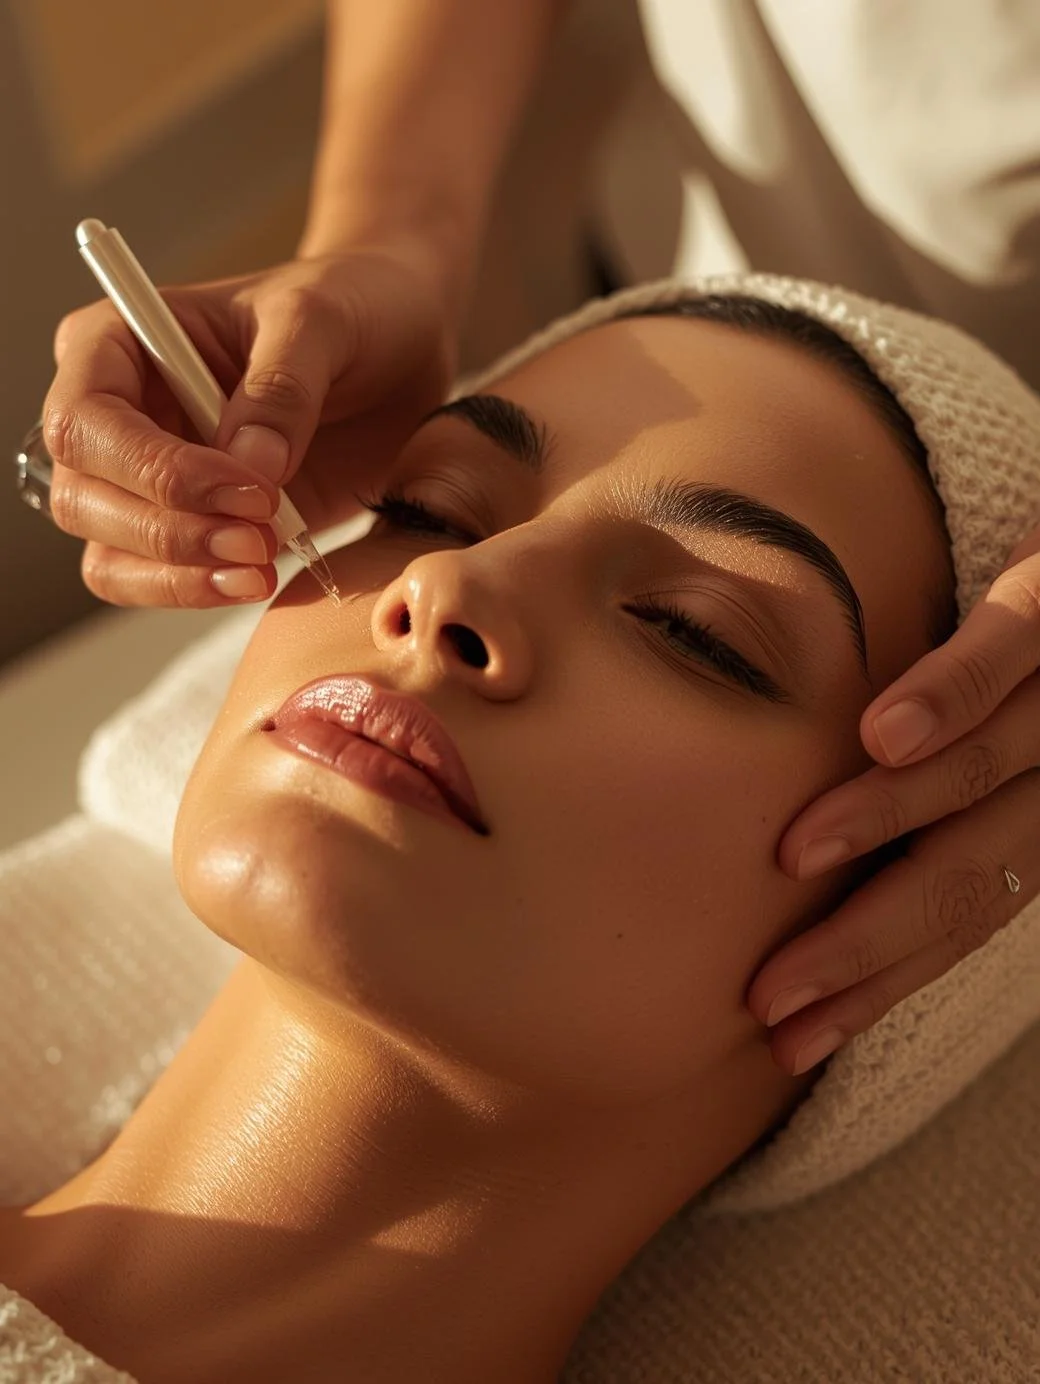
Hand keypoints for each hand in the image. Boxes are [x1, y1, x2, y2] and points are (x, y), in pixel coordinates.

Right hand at [42, 239, 455, 606]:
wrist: (401, 352)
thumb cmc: (350, 311)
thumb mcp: (321, 321)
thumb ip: (282, 387)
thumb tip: (247, 468)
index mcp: (118, 343)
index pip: (86, 420)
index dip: (153, 468)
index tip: (246, 489)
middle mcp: (116, 415)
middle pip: (83, 497)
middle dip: (169, 531)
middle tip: (260, 540)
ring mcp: (147, 480)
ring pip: (109, 554)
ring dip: (179, 575)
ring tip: (260, 570)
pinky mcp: (192, 527)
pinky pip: (157, 580)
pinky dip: (198, 591)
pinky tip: (258, 579)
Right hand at [747, 525, 1039, 1075]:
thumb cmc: (1037, 674)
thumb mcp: (1009, 758)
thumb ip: (945, 813)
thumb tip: (840, 885)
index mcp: (1039, 821)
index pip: (959, 919)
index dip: (880, 985)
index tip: (798, 1041)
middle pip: (964, 878)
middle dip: (865, 947)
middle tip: (776, 997)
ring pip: (977, 773)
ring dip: (882, 818)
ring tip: (792, 857)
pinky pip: (1005, 648)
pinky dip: (944, 698)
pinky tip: (880, 734)